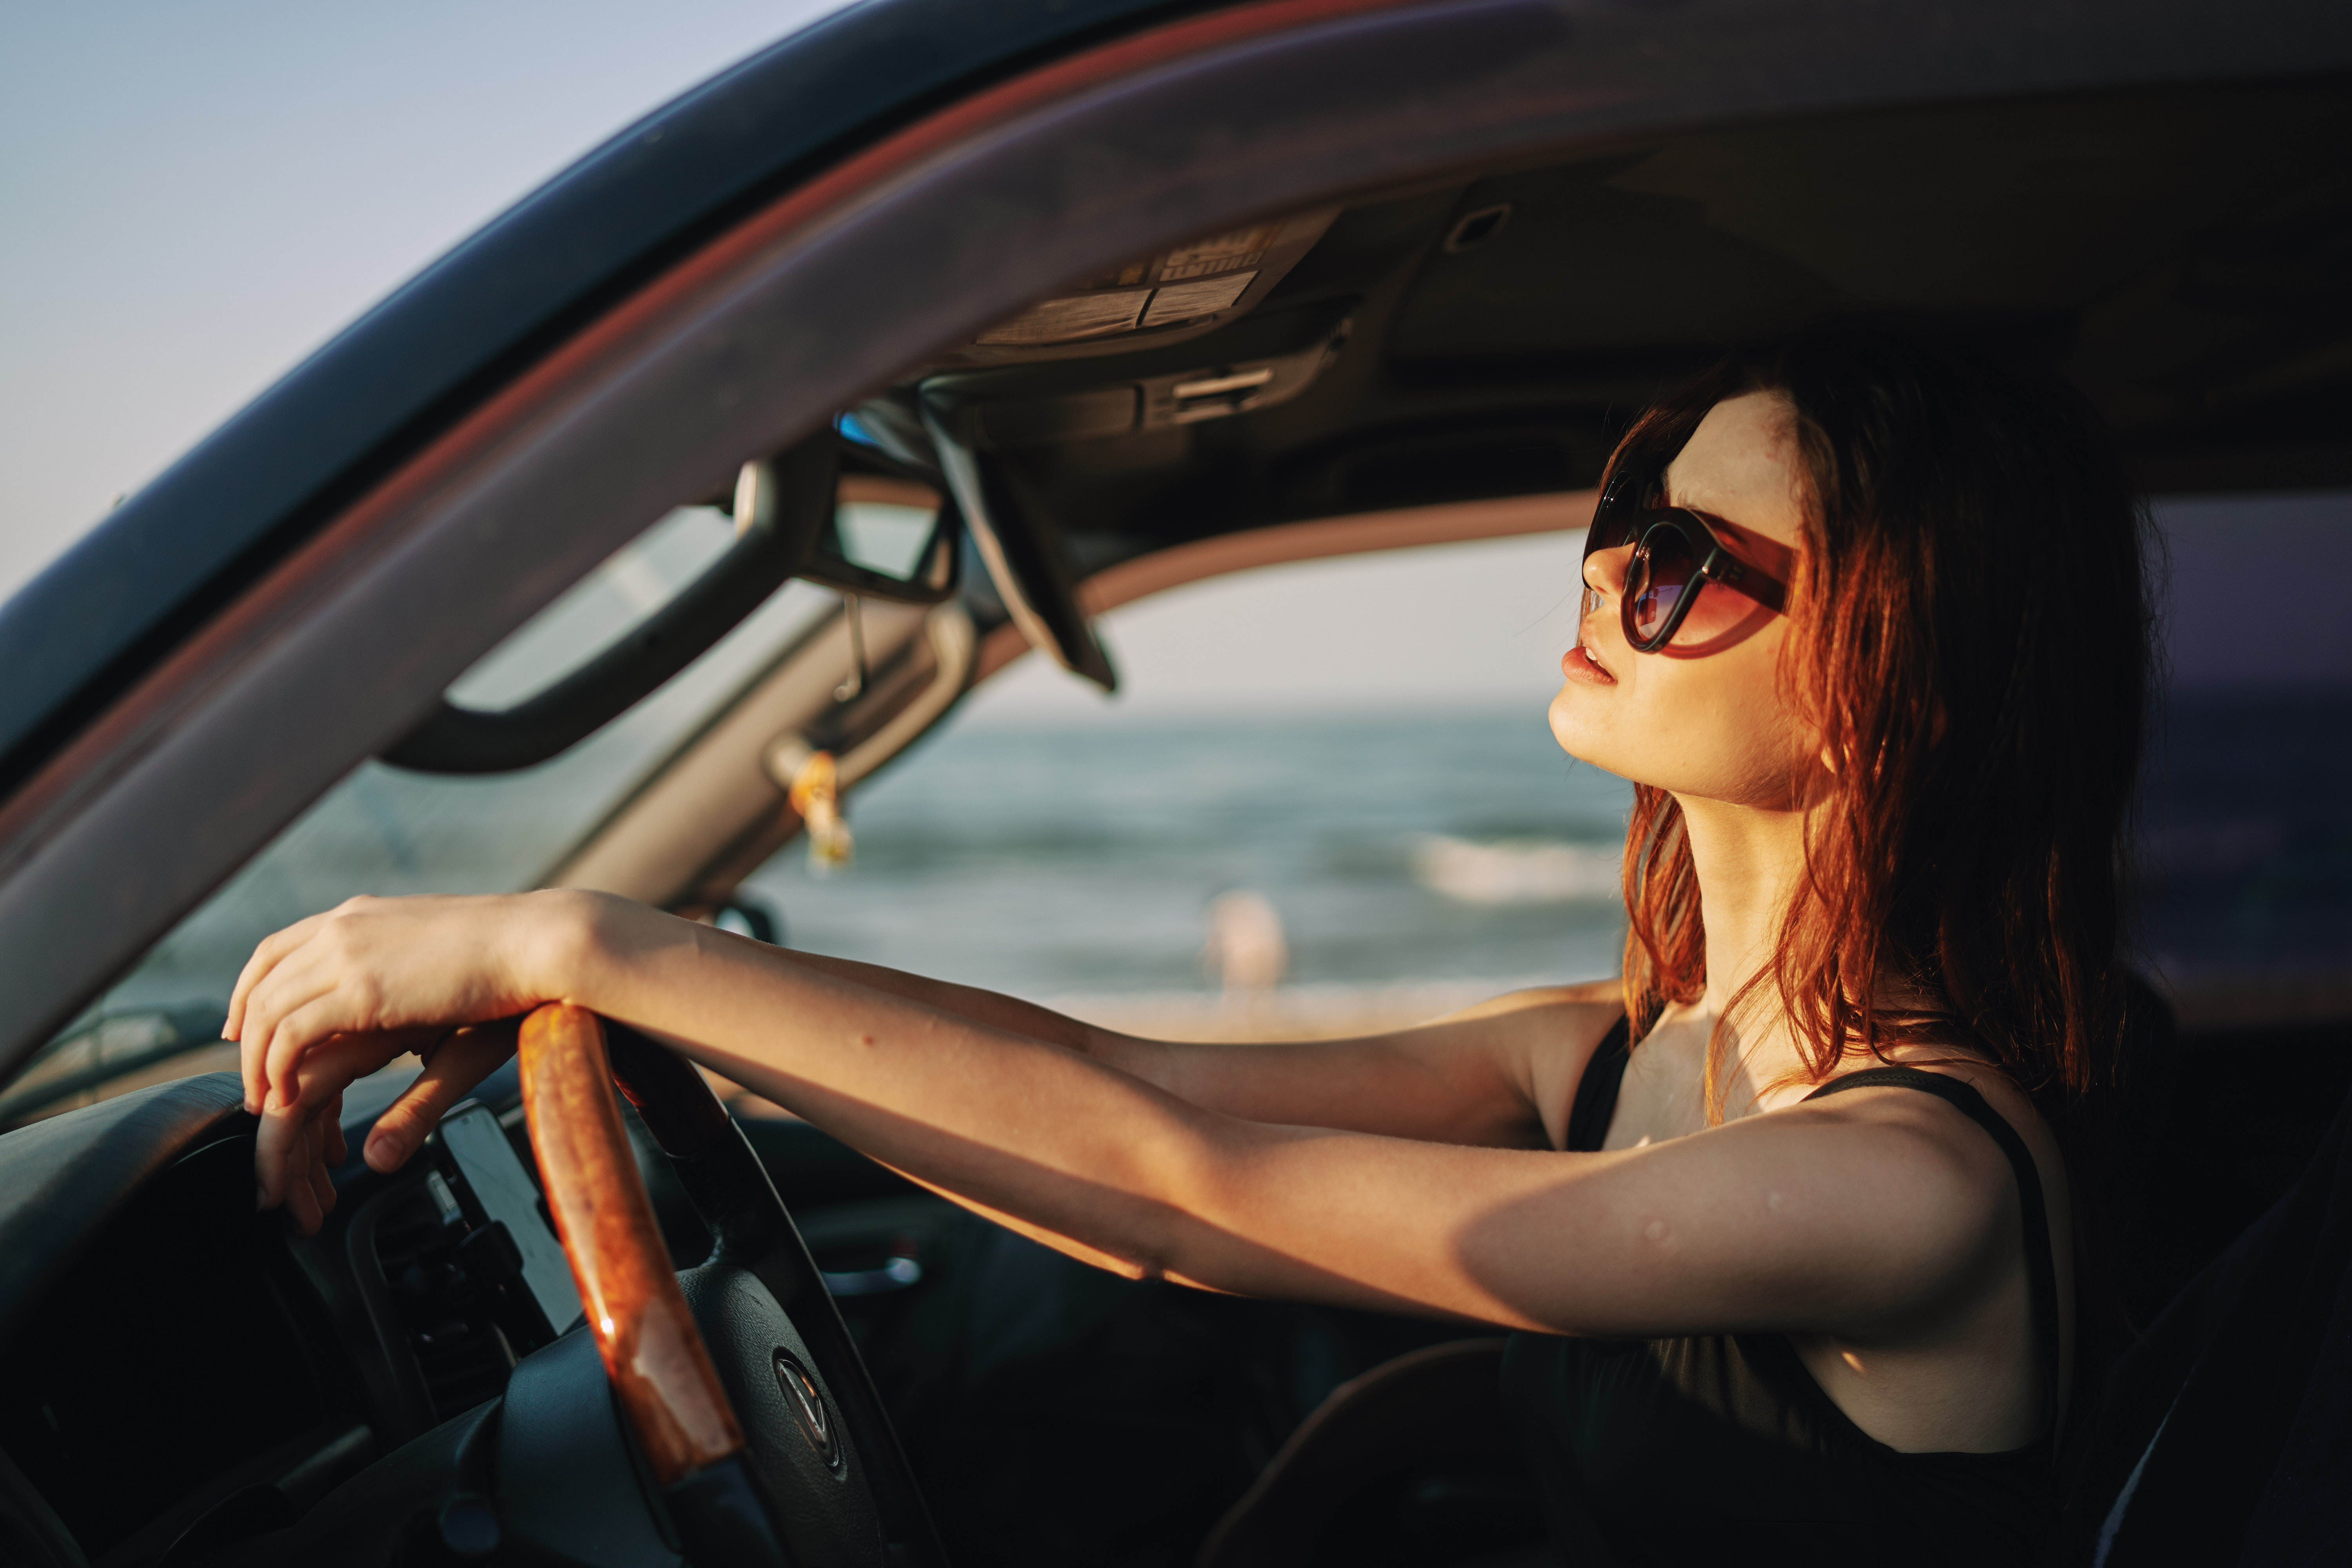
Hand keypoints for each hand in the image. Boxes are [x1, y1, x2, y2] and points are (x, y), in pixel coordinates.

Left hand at [229, 890, 589, 1232]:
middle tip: (250, 1081)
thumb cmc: (511, 958)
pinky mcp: (360, 990)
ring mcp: (348, 954)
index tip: (242, 1028)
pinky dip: (278, 1068)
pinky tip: (288, 1097)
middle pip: (262, 982)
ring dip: (257, 1062)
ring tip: (267, 1103)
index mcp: (362, 916)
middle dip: (246, 1036)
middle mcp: (344, 928)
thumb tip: (401, 1015)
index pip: (276, 948)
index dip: (248, 990)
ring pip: (268, 1011)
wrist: (540, 941)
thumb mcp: (439, 967)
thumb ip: (406, 983)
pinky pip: (291, 1033)